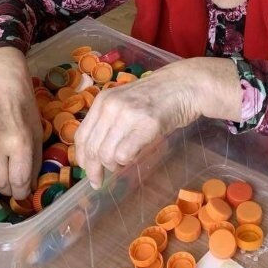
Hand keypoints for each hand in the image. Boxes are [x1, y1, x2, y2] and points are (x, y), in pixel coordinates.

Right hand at [0, 47, 42, 198]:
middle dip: (10, 188)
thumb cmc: (25, 103)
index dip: (23, 192)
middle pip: (0, 185)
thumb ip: (35, 160)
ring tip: (7, 161)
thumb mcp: (37, 131)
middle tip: (16, 183)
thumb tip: (30, 184)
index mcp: (20, 143)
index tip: (26, 192)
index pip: (19, 183)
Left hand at [74, 58, 240, 188]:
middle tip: (98, 181)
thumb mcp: (125, 103)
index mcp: (103, 100)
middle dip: (93, 170)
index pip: (82, 135)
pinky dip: (127, 161)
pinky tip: (134, 156)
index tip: (87, 170)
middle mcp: (111, 106)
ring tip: (122, 163)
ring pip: (106, 154)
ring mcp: (129, 115)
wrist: (185, 85)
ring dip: (112, 165)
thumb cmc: (157, 97)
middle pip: (92, 148)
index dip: (82, 158)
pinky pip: (125, 154)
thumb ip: (110, 121)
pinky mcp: (147, 125)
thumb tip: (97, 154)